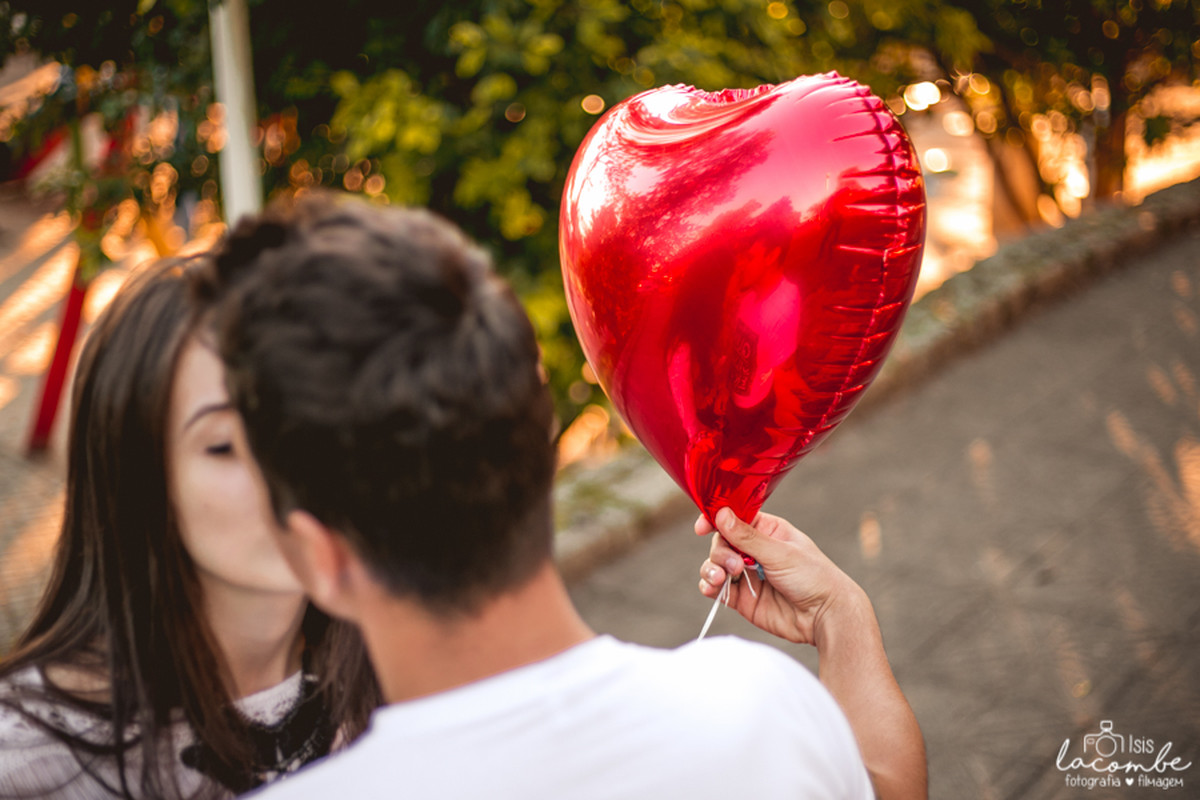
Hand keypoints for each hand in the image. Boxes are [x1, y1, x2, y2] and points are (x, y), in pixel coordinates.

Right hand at [697, 507, 867, 646]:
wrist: (825, 616)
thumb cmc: (813, 577)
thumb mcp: (780, 552)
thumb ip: (747, 537)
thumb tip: (721, 513)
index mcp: (768, 531)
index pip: (735, 518)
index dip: (716, 520)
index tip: (702, 527)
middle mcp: (755, 551)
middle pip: (721, 542)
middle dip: (720, 552)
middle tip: (735, 566)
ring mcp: (747, 575)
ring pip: (715, 565)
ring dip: (712, 569)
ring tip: (722, 579)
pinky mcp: (742, 598)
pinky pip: (717, 589)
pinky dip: (709, 587)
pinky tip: (713, 589)